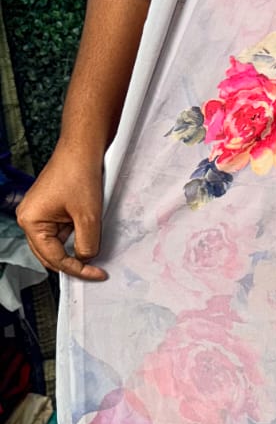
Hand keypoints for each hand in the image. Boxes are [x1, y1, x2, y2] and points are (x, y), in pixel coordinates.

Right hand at [17, 143, 106, 280]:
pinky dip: (76, 239)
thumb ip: (86, 243)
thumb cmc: (79, 176)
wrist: (82, 149)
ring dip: (75, 252)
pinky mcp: (51, 209)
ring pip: (57, 245)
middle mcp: (30, 219)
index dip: (77, 269)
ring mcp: (40, 214)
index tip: (98, 274)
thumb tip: (86, 259)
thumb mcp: (88, 216)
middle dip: (73, 265)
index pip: (53, 258)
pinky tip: (90, 243)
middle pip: (50, 255)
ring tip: (96, 259)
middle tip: (96, 272)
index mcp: (31, 222)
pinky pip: (62, 233)